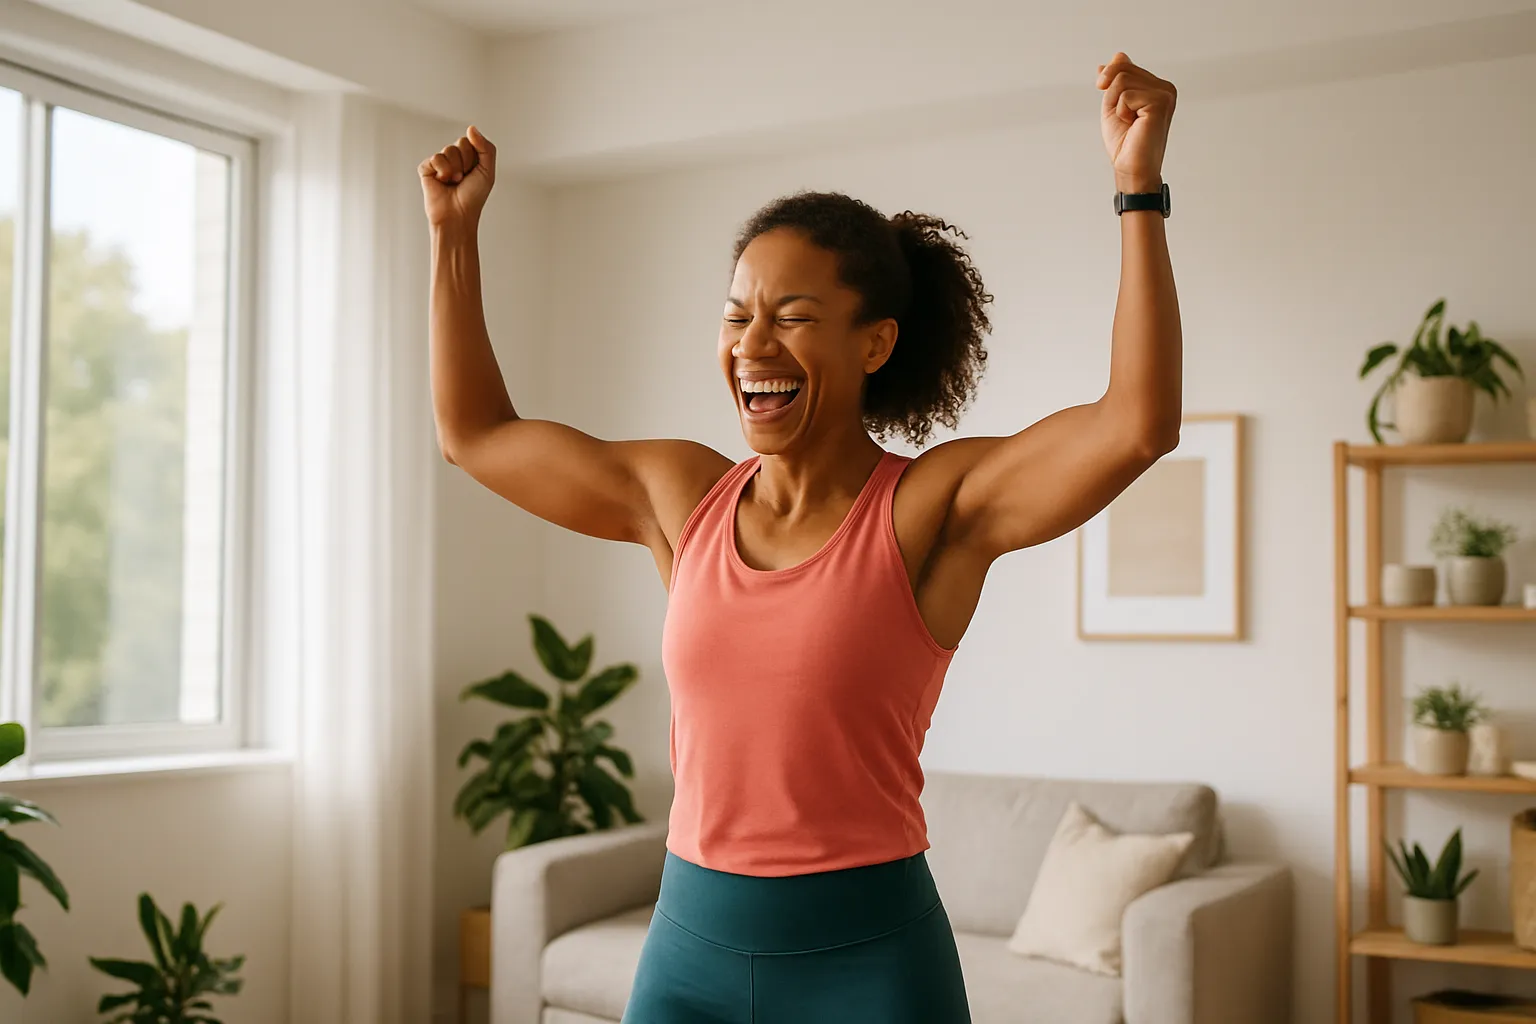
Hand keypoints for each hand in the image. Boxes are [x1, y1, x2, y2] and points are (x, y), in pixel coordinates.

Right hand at [419, 125, 495, 229]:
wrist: (457, 215)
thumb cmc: (473, 197)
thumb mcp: (488, 171)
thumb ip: (486, 148)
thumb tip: (471, 128)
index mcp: (469, 158)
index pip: (471, 141)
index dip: (475, 157)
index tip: (474, 173)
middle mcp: (454, 158)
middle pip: (460, 143)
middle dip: (465, 162)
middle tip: (464, 179)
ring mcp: (440, 163)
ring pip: (448, 151)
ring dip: (455, 169)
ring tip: (454, 182)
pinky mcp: (427, 169)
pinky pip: (435, 159)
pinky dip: (442, 171)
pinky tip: (442, 182)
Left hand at [1096, 53, 1175, 193]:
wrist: (1130, 167)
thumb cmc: (1124, 142)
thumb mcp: (1114, 104)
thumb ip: (1117, 79)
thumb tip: (1118, 55)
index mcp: (1156, 87)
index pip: (1124, 66)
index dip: (1109, 81)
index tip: (1113, 103)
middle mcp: (1165, 88)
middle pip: (1122, 70)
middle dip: (1111, 95)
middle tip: (1123, 118)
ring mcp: (1165, 94)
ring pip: (1121, 81)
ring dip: (1116, 105)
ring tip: (1130, 122)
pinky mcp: (1160, 102)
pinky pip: (1125, 95)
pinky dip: (1122, 112)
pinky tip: (1134, 125)